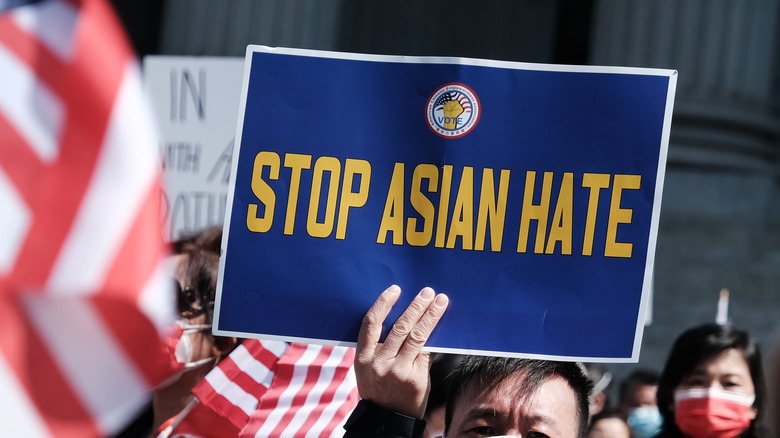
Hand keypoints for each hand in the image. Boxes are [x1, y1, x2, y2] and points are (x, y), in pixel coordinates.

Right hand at [354, 285, 448, 417]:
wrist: (387, 419)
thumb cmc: (379, 388)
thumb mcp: (368, 367)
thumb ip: (380, 346)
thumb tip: (405, 315)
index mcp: (362, 357)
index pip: (371, 323)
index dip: (383, 303)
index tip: (396, 290)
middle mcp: (379, 363)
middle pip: (400, 327)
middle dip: (415, 306)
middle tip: (427, 292)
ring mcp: (398, 371)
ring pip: (417, 336)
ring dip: (431, 316)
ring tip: (440, 302)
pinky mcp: (415, 378)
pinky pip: (427, 352)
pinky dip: (435, 338)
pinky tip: (443, 326)